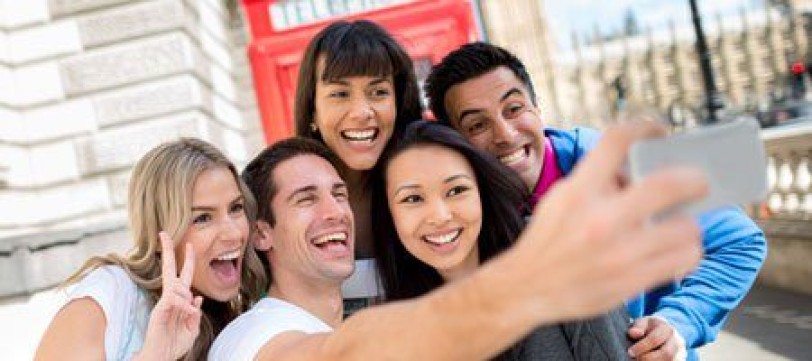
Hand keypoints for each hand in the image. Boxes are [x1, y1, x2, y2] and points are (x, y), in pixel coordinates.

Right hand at [136, 232, 202, 359]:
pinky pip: (174, 300)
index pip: (183, 276)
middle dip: (169, 251)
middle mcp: (171, 298)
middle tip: (165, 234)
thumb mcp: (192, 328)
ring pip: (178, 287)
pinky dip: (185, 306)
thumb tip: (197, 297)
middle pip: (170, 270)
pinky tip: (189, 313)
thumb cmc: (175, 344)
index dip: (188, 261)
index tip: (190, 244)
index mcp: (179, 300)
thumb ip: (195, 313)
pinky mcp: (159, 310)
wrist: (162, 356)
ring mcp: (164, 303)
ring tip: (188, 315)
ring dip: (186, 299)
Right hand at [513, 122, 705, 322]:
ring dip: (689, 222)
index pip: (618, 140)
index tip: (658, 132)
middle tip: (699, 181)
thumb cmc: (547, 241)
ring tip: (681, 223)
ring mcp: (619, 254)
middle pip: (669, 183)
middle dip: (694, 178)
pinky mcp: (631, 282)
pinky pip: (684, 259)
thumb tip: (637, 169)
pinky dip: (687, 250)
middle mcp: (601, 220)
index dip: (645, 127)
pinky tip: (675, 248)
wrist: (528, 288)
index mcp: (579, 193)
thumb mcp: (561, 199)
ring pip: (687, 227)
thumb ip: (597, 180)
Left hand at [628, 317, 684, 360]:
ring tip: (640, 360)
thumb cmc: (651, 328)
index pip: (655, 339)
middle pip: (666, 354)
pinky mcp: (680, 360)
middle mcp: (677, 341)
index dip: (641, 347)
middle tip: (636, 359)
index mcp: (667, 329)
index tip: (630, 352)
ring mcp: (681, 353)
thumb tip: (633, 333)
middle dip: (648, 358)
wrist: (667, 332)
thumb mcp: (644, 322)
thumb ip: (638, 326)